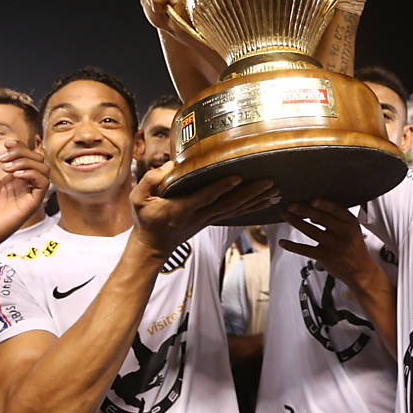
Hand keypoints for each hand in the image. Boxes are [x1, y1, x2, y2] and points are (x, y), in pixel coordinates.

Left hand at [0, 140, 48, 254]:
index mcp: (9, 181)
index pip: (25, 157)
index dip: (20, 146)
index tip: (6, 143)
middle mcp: (21, 186)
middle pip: (37, 160)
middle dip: (23, 152)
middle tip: (3, 158)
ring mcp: (26, 194)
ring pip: (43, 169)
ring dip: (27, 162)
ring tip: (7, 167)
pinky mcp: (30, 204)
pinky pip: (43, 184)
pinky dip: (32, 174)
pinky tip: (15, 175)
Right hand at [130, 161, 278, 258]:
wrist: (153, 246)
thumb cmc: (146, 219)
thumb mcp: (137, 199)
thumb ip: (151, 181)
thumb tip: (169, 166)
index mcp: (181, 208)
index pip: (205, 197)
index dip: (221, 188)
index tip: (237, 177)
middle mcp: (199, 215)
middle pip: (229, 204)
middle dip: (250, 193)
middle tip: (269, 182)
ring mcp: (207, 219)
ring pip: (236, 210)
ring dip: (256, 200)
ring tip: (275, 190)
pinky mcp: (212, 220)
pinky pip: (236, 214)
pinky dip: (253, 208)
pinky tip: (267, 201)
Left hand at [279, 199, 374, 287]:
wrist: (360, 271)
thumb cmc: (354, 247)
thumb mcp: (352, 230)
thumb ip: (337, 219)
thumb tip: (312, 210)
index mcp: (351, 224)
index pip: (336, 210)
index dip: (324, 204)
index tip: (312, 200)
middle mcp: (342, 233)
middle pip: (321, 218)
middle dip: (304, 210)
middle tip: (291, 205)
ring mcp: (333, 246)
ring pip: (310, 231)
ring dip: (296, 222)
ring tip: (286, 215)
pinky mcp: (324, 257)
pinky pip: (305, 249)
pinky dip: (292, 246)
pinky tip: (283, 242)